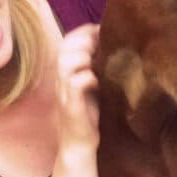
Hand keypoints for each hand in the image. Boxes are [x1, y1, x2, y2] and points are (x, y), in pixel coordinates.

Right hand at [55, 23, 100, 151]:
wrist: (78, 146)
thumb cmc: (88, 116)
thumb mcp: (93, 86)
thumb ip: (97, 68)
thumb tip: (116, 47)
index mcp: (65, 72)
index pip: (68, 40)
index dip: (84, 31)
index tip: (103, 30)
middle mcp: (60, 79)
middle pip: (66, 46)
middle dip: (86, 40)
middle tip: (105, 44)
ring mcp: (64, 93)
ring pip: (67, 62)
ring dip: (85, 56)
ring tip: (101, 60)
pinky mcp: (71, 106)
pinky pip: (76, 83)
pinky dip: (89, 77)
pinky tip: (100, 80)